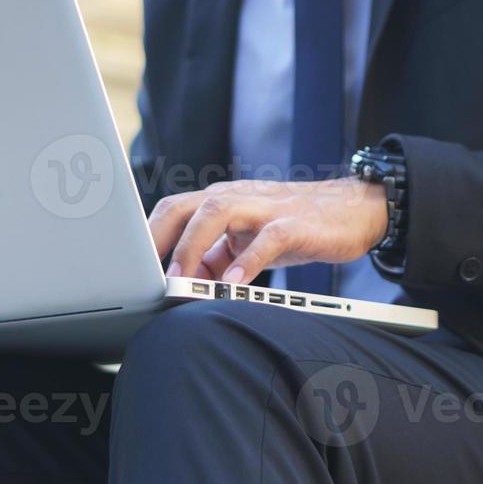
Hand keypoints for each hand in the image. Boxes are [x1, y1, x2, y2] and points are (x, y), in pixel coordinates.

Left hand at [150, 178, 387, 284]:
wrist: (355, 210)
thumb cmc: (297, 225)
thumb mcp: (249, 242)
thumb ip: (216, 258)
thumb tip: (182, 285)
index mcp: (222, 202)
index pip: (171, 211)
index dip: (145, 238)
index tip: (127, 271)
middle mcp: (237, 198)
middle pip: (184, 206)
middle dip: (158, 239)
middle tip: (142, 276)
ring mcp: (265, 208)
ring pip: (216, 212)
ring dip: (192, 247)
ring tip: (182, 281)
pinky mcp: (295, 223)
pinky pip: (266, 238)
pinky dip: (247, 260)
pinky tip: (235, 283)